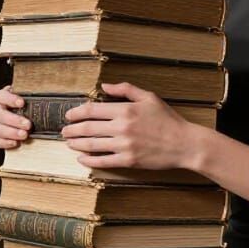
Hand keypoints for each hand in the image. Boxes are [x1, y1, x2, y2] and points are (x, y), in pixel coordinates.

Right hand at [0, 86, 31, 149]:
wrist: (23, 116)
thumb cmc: (27, 106)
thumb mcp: (30, 98)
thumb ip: (34, 96)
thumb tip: (48, 94)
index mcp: (0, 98)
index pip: (0, 96)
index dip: (9, 99)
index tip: (22, 103)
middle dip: (13, 120)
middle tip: (28, 124)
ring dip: (11, 132)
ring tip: (24, 135)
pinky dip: (5, 142)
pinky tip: (16, 143)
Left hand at [60, 82, 197, 170]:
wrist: (184, 144)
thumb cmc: (168, 120)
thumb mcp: (149, 97)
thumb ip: (125, 89)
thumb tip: (104, 86)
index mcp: (126, 109)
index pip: (92, 110)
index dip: (77, 113)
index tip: (69, 115)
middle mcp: (122, 127)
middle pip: (88, 128)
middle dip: (72, 129)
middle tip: (64, 130)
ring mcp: (124, 145)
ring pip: (92, 145)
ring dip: (76, 144)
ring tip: (69, 143)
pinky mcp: (128, 161)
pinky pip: (103, 161)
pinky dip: (89, 160)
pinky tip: (81, 158)